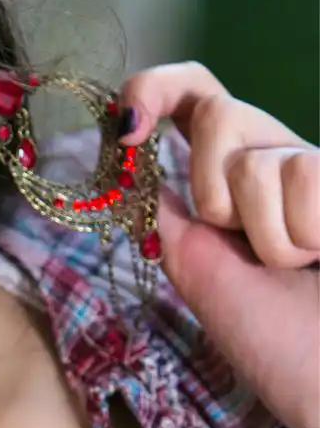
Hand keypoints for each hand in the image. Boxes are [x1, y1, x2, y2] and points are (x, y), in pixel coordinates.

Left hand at [120, 62, 319, 427]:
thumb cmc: (270, 338)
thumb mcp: (197, 267)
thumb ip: (167, 210)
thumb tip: (128, 162)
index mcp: (232, 175)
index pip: (194, 95)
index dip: (155, 89)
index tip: (128, 128)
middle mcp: (276, 158)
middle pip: (217, 112)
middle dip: (214, 190)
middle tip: (247, 247)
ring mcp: (315, 168)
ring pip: (255, 159)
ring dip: (263, 232)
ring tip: (295, 266)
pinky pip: (301, 175)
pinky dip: (299, 234)